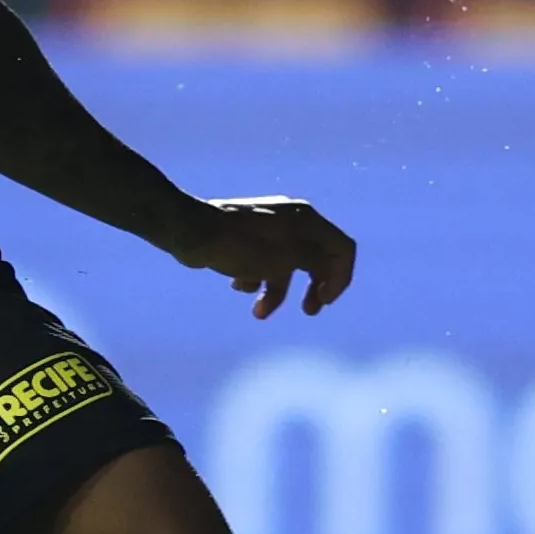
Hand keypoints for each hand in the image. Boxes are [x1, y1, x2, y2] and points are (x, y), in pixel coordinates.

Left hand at [171, 195, 356, 318]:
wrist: (192, 233)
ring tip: (258, 313)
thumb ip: (317, 262)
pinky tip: (237, 285)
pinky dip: (254, 279)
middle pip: (317, 260)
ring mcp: (268, 230)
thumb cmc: (242, 246)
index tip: (324, 300)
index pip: (342, 249)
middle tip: (309, 311)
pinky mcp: (246, 240)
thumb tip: (333, 266)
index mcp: (307, 220)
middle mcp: (292, 221)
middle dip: (313, 288)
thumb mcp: (287, 258)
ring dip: (275, 293)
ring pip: (285, 267)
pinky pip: (262, 264)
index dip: (340, 278)